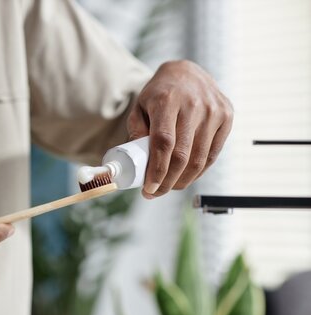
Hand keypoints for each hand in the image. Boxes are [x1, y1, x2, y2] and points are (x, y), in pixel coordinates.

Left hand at [128, 60, 232, 198]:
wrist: (186, 72)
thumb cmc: (159, 94)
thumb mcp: (140, 106)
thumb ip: (136, 130)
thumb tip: (137, 161)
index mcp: (167, 101)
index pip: (163, 143)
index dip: (157, 170)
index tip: (149, 188)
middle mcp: (193, 105)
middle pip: (182, 155)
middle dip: (168, 181)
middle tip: (155, 192)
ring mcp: (213, 111)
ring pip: (199, 159)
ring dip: (183, 180)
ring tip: (168, 187)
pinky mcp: (227, 117)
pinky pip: (213, 154)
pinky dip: (199, 171)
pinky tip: (186, 177)